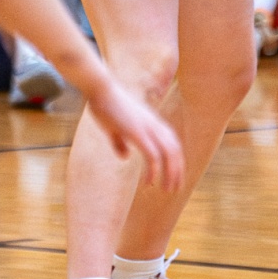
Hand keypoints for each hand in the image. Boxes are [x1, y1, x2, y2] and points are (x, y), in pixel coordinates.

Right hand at [84, 74, 185, 189]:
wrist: (100, 88)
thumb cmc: (106, 105)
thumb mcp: (114, 128)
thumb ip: (120, 142)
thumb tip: (126, 156)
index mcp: (152, 122)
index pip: (173, 144)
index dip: (176, 161)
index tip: (175, 177)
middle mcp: (155, 125)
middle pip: (175, 150)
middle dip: (177, 171)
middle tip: (174, 189)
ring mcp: (147, 127)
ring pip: (168, 154)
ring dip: (170, 173)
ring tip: (166, 189)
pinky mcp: (137, 131)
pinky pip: (152, 155)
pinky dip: (154, 170)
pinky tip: (149, 182)